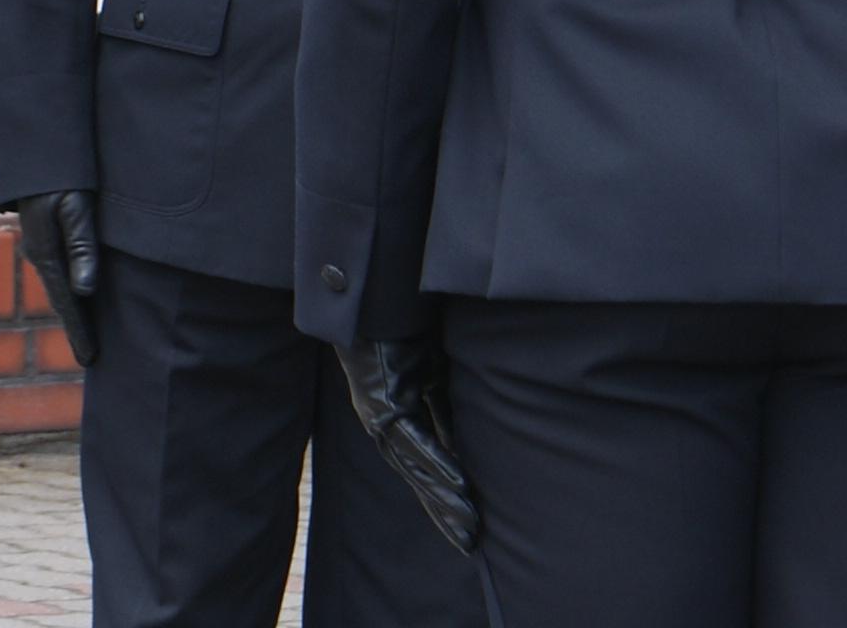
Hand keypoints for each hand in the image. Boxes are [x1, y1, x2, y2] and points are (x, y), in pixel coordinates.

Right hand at [9, 190, 102, 365]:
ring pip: (59, 284)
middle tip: (90, 357)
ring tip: (88, 333)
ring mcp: (41, 243)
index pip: (65, 302)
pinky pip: (59, 269)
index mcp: (46, 252)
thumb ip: (83, 246)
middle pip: (61, 299)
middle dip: (76, 326)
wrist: (39, 148)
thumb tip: (85, 290)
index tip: (90, 360)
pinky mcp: (46, 233)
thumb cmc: (64, 174)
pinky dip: (70, 288)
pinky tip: (81, 293)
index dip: (79, 331)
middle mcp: (39, 252)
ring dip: (74, 308)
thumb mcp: (77, 206)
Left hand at [336, 337, 480, 555]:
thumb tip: (465, 439)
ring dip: (444, 498)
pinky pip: (414, 440)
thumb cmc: (405, 331)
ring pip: (415, 468)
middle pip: (417, 479)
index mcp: (395, 420)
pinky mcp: (383, 404)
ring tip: (470, 525)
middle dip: (444, 514)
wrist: (376, 301)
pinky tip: (459, 486)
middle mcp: (383, 425)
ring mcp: (380, 417)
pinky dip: (438, 463)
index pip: (423, 470)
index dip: (443, 500)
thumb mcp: (436, 376)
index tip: (465, 527)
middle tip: (470, 545)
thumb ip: (446, 409)